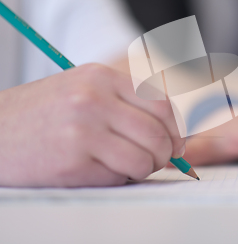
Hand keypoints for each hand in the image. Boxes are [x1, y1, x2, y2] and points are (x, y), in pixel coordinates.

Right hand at [0, 64, 184, 186]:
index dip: (176, 128)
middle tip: (158, 161)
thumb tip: (172, 129)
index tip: (175, 143)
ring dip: (145, 169)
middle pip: (158, 131)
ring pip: (145, 158)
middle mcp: (94, 98)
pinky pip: (120, 176)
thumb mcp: (83, 89)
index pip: (161, 102)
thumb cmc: (43, 114)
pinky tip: (101, 171)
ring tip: (129, 167)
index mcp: (101, 77)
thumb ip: (125, 101)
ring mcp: (82, 128)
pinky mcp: (71, 161)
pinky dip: (120, 179)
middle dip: (166, 153)